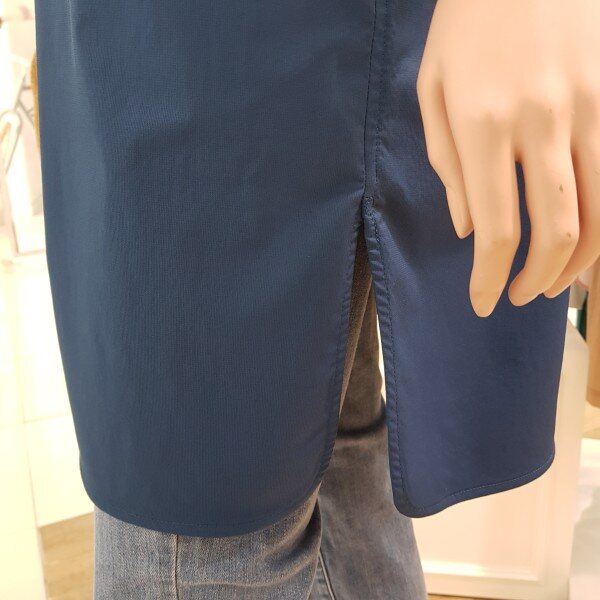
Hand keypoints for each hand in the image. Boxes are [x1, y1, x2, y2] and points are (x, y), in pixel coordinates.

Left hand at [417, 0, 599, 316]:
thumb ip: (449, 165)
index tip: (483, 303)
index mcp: (483, 126)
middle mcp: (541, 123)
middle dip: (537, 279)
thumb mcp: (432, 91)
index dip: (491, 278)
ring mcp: (588, 108)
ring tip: (553, 281)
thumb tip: (469, 229)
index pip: (497, 229)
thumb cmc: (464, 22)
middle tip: (519, 296)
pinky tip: (586, 238)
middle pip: (556, 230)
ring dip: (579, 261)